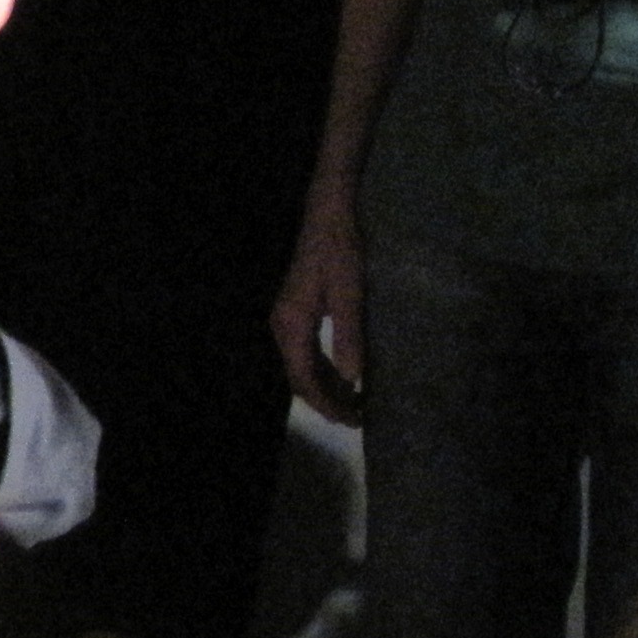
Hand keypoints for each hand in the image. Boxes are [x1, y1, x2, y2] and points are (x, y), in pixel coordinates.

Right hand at [270, 195, 364, 423]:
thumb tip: (353, 380)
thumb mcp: (350, 294)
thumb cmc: (341, 252)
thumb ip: (348, 336)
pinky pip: (304, 353)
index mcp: (291, 326)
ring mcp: (286, 321)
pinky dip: (323, 370)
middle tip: (356, 419)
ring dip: (324, 388)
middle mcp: (281, 328)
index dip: (326, 404)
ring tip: (353, 403)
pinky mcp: (295, 314)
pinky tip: (343, 376)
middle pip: (298, 378)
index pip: (303, 379)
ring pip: (300, 368)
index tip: (351, 420)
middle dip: (325, 401)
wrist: (327, 216)